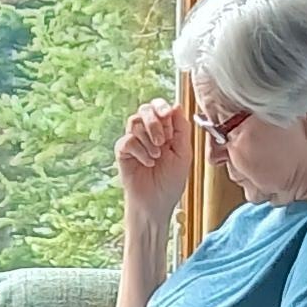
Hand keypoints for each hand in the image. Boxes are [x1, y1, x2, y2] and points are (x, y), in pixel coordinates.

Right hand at [115, 98, 190, 214]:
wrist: (156, 202)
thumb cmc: (170, 181)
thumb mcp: (184, 153)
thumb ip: (181, 129)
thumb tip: (176, 105)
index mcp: (165, 130)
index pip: (160, 107)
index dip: (163, 108)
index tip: (167, 115)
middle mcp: (148, 132)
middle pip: (145, 109)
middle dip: (155, 122)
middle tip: (162, 141)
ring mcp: (134, 141)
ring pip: (135, 122)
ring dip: (149, 140)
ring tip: (156, 157)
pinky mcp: (123, 151)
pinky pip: (128, 140)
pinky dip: (140, 151)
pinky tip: (147, 163)